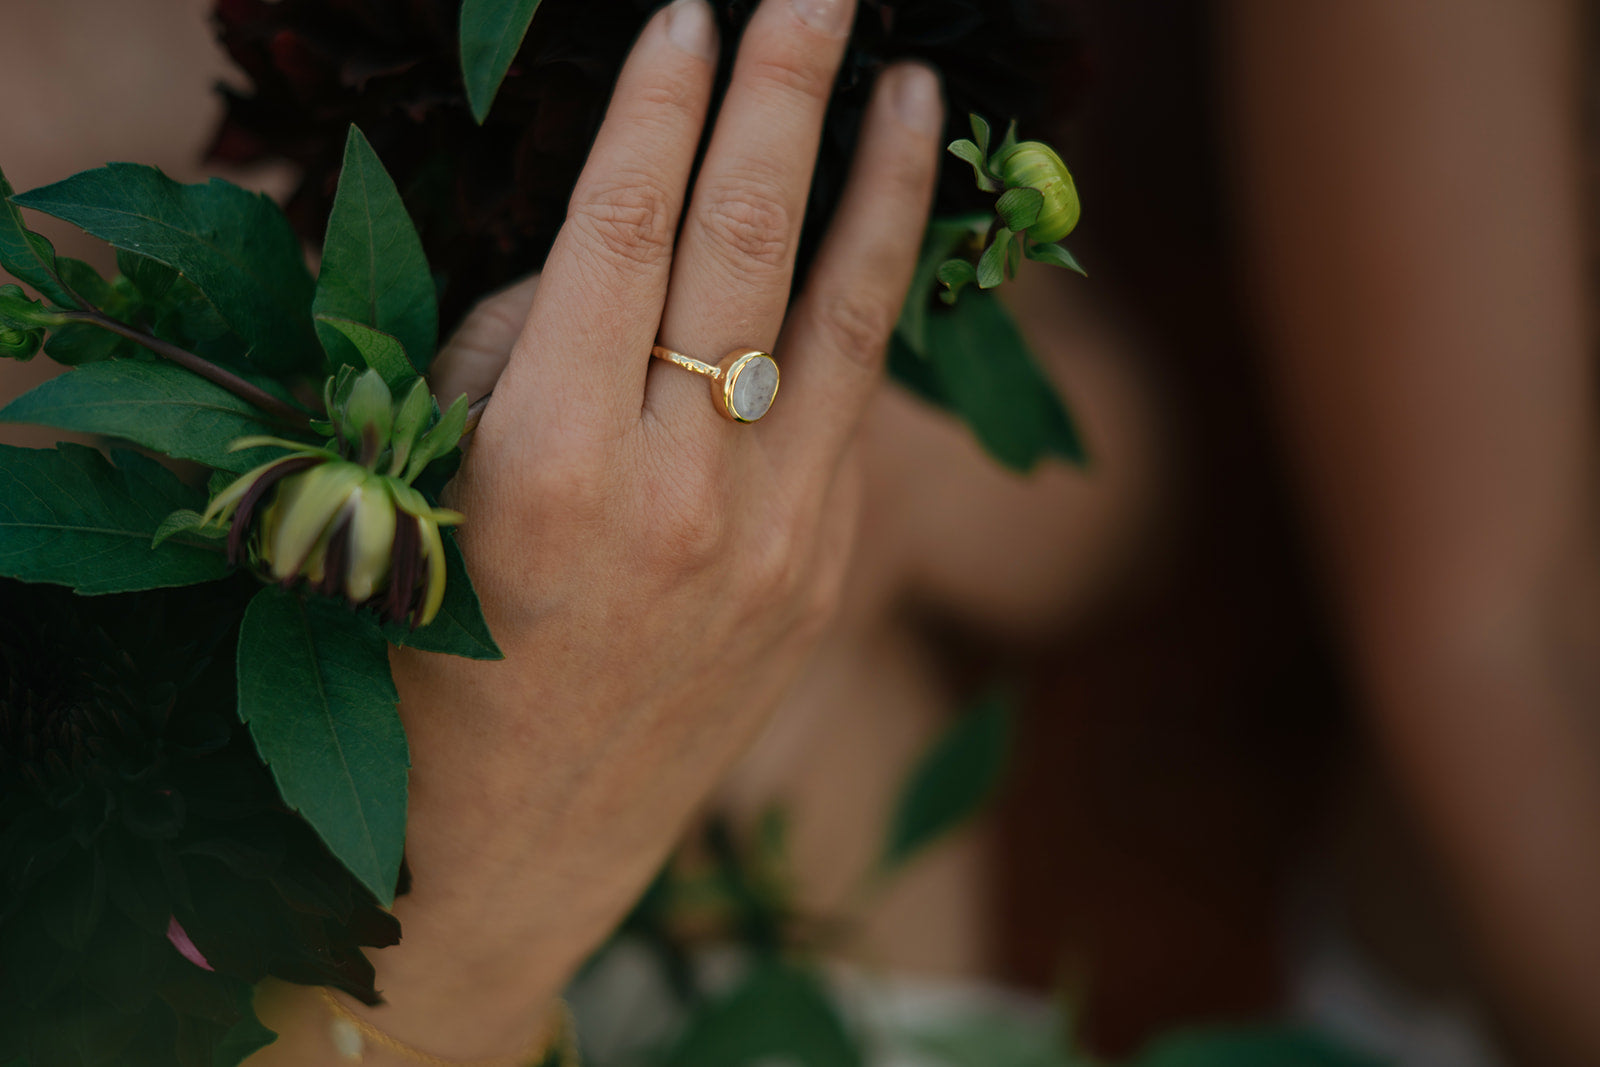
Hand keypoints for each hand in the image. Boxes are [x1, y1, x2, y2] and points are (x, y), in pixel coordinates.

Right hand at [253, 0, 943, 1059]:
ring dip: (883, 188)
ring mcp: (780, 543)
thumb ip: (521, 351)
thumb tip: (617, 250)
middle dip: (787, 94)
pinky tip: (866, 249)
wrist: (519, 836)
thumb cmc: (435, 655)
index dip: (663, 108)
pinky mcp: (827, 577)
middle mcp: (685, 496)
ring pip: (850, 322)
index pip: (626, 232)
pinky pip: (847, 415)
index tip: (690, 13)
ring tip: (910, 84)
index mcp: (554, 466)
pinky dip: (855, 319)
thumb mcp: (431, 490)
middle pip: (751, 245)